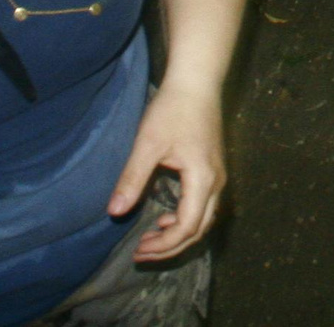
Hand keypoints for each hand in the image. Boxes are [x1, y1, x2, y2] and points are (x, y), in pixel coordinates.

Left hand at [109, 77, 224, 262]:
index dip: (164, 246)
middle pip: (200, 229)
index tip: (138, 250)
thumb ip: (133, 178)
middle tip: (141, 252)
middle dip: (171, 247)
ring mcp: (219, 176)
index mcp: (203, 180)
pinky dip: (186, 220)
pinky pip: (205, 206)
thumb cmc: (173, 109)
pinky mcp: (214, 169)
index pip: (187, 228)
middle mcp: (217, 182)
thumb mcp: (148, 144)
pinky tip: (166, 217)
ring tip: (151, 239)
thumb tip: (114, 212)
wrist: (197, 81)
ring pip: (205, 220)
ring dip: (179, 235)